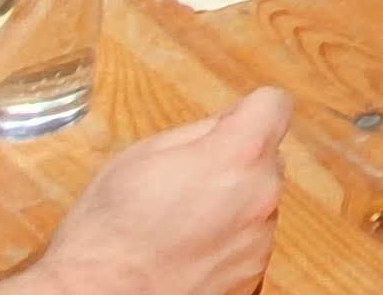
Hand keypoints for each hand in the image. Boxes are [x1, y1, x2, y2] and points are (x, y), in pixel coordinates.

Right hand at [7, 86, 289, 294]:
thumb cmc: (108, 232)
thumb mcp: (140, 156)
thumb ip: (197, 132)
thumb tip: (226, 125)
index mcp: (237, 156)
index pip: (274, 105)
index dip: (248, 112)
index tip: (229, 125)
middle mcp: (261, 197)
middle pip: (265, 161)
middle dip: (234, 164)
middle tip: (185, 183)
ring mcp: (260, 243)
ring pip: (256, 205)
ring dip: (230, 207)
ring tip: (178, 226)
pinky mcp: (253, 278)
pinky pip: (247, 244)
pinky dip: (224, 244)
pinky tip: (185, 253)